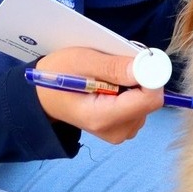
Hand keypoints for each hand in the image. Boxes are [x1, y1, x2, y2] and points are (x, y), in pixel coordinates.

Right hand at [34, 46, 164, 143]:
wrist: (43, 96)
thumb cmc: (58, 74)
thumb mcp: (80, 61)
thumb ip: (113, 67)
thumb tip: (147, 69)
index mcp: (103, 118)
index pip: (148, 100)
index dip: (150, 76)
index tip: (138, 59)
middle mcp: (117, 131)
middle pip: (149, 100)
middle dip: (139, 78)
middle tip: (115, 65)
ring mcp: (122, 132)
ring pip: (146, 101)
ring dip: (134, 83)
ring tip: (108, 76)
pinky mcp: (124, 128)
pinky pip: (140, 105)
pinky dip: (131, 91)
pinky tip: (111, 85)